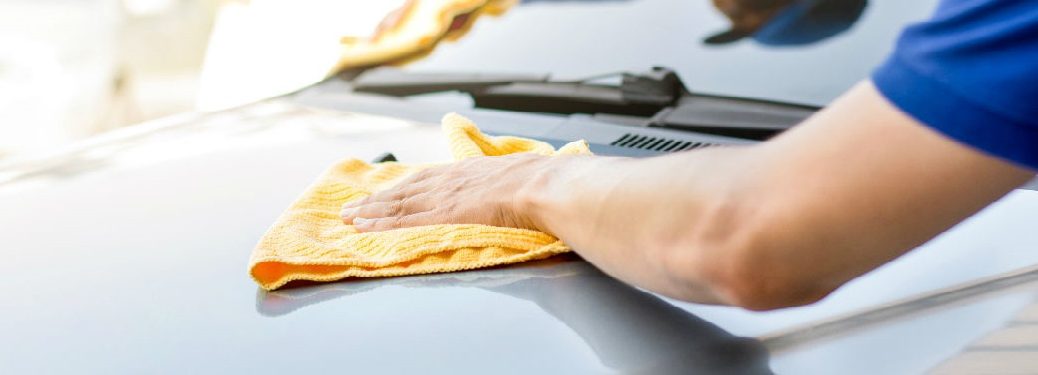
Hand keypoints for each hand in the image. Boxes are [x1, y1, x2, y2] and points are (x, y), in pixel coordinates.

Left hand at [340, 153, 565, 232]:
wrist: (542, 185)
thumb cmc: (540, 182)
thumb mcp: (520, 173)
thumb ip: (508, 182)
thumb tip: (518, 186)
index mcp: (468, 170)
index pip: (426, 179)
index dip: (402, 188)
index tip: (384, 194)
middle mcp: (450, 180)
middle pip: (404, 191)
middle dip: (376, 201)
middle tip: (351, 208)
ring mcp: (445, 197)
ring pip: (398, 205)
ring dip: (370, 212)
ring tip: (348, 219)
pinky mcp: (444, 214)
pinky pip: (405, 221)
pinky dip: (381, 225)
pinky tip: (364, 229)